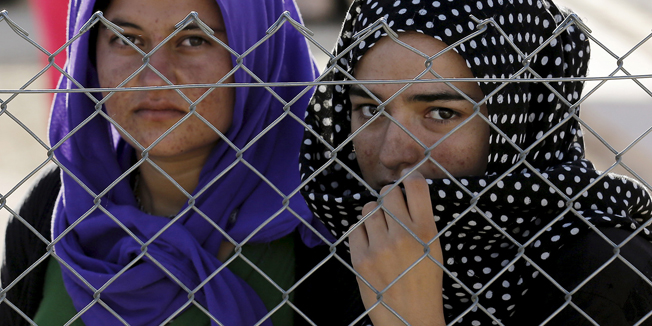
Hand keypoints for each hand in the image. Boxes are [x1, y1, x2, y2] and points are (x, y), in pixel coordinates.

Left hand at [350, 170, 444, 325]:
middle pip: (388, 193)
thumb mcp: (434, 248)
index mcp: (426, 231)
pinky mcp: (360, 258)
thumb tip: (404, 188)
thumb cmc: (424, 282)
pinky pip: (355, 228)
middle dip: (389, 197)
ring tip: (382, 231)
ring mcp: (379, 247)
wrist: (411, 318)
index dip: (411, 178)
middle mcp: (402, 235)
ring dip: (375, 214)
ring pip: (369, 208)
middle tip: (392, 209)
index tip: (407, 182)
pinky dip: (362, 232)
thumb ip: (420, 220)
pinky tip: (371, 243)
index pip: (416, 186)